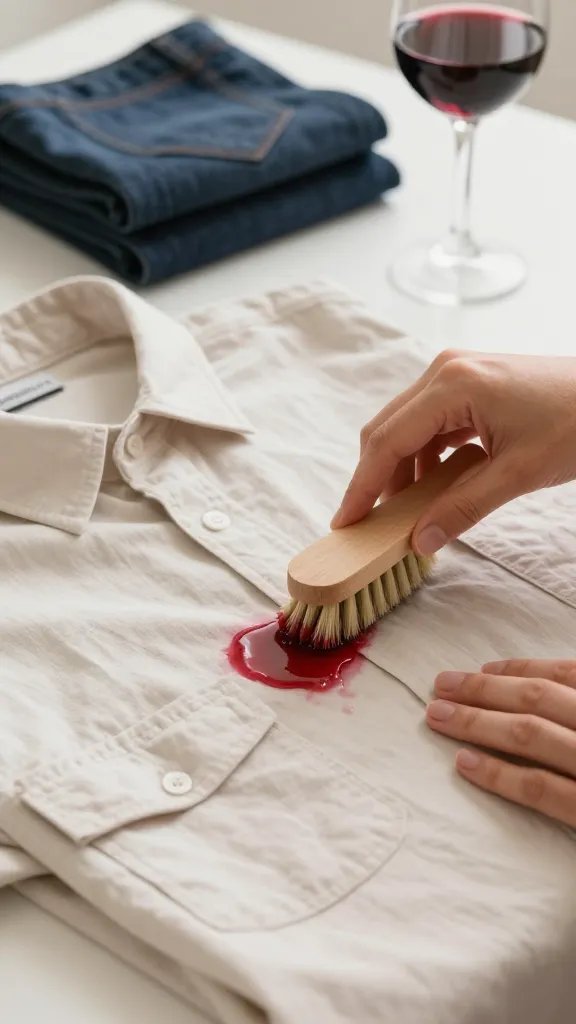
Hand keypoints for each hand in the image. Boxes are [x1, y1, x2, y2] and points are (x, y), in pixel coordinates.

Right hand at [331, 351, 575, 554]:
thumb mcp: (518, 473)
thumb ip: (463, 508)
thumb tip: (419, 540)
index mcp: (451, 384)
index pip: (387, 441)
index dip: (363, 486)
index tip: (346, 523)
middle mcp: (445, 371)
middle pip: (387, 431)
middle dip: (376, 480)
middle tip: (369, 525)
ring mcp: (456, 374)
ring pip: (407, 429)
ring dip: (403, 472)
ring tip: (406, 514)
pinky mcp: (469, 386)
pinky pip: (431, 425)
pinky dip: (426, 459)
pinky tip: (434, 489)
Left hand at [427, 659, 575, 827]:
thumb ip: (573, 713)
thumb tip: (537, 701)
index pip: (564, 675)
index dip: (520, 669)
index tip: (482, 669)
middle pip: (538, 699)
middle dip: (484, 690)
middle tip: (442, 685)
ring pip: (530, 735)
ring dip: (478, 722)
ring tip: (438, 716)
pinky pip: (540, 788)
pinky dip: (500, 773)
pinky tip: (463, 763)